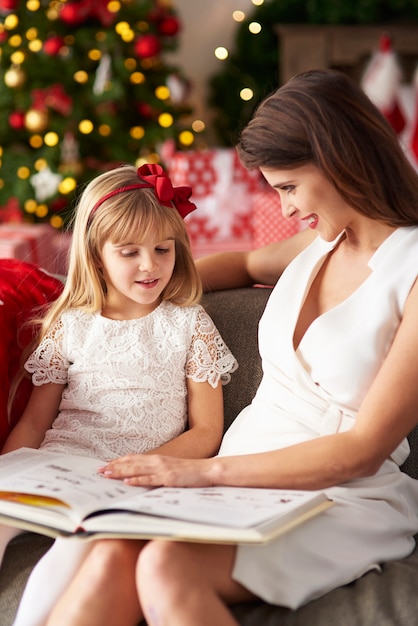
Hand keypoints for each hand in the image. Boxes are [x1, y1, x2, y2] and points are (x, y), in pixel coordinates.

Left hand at [98, 454, 213, 487]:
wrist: (207, 470)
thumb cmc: (190, 472)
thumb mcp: (171, 469)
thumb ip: (157, 471)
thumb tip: (142, 476)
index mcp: (158, 459)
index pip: (133, 459)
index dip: (118, 462)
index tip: (105, 465)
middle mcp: (158, 461)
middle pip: (131, 463)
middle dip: (114, 466)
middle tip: (98, 470)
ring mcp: (163, 469)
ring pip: (137, 469)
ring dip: (121, 471)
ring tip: (107, 474)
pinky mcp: (169, 478)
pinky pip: (150, 479)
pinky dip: (137, 480)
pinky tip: (128, 481)